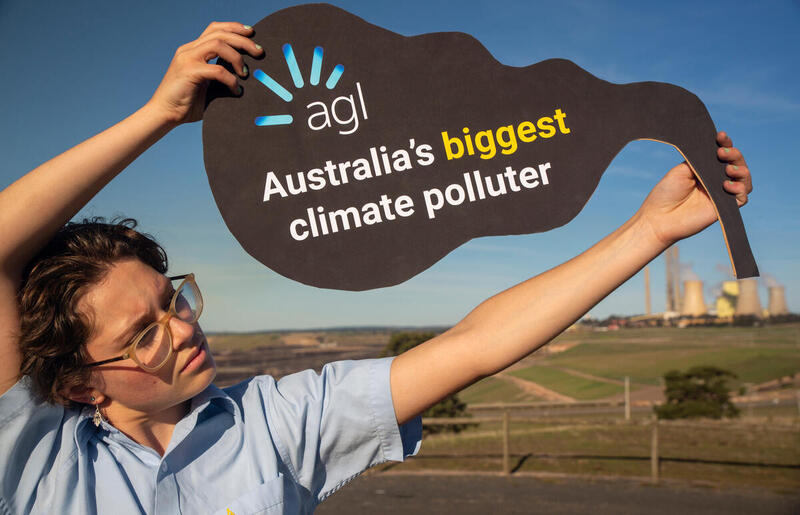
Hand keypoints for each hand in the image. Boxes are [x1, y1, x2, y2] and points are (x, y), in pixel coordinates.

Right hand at [145, 22, 263, 124]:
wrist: (165, 114)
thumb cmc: (187, 103)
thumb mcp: (207, 84)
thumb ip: (220, 75)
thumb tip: (246, 74)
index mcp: (193, 50)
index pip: (214, 29)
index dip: (234, 27)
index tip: (251, 33)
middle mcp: (189, 50)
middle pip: (220, 33)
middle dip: (243, 40)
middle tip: (260, 51)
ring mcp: (187, 59)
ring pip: (218, 44)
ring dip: (237, 57)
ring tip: (245, 73)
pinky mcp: (188, 72)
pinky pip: (216, 70)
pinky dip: (230, 79)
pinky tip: (236, 90)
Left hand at [638, 131, 751, 246]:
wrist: (659, 218)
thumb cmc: (666, 194)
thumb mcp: (681, 170)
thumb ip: (700, 160)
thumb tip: (716, 150)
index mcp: (705, 168)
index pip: (723, 153)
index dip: (725, 143)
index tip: (721, 136)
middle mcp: (715, 180)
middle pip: (737, 163)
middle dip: (734, 154)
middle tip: (721, 153)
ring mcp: (721, 194)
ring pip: (744, 179)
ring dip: (741, 170)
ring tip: (727, 169)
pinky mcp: (724, 208)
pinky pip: (742, 197)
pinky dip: (739, 189)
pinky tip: (725, 185)